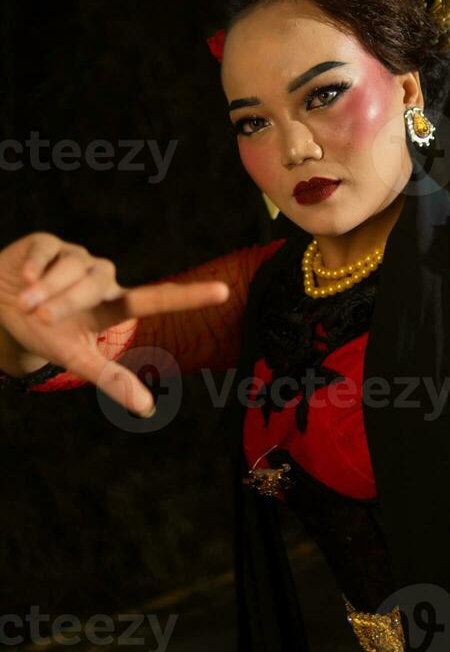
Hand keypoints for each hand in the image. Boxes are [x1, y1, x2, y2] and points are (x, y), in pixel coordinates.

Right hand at [0, 232, 230, 416]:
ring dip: (44, 289)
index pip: (156, 300)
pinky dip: (32, 269)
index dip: (189, 297)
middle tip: (38, 317)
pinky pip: (47, 253)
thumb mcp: (74, 357)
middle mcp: (101, 278)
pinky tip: (22, 278)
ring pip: (71, 268)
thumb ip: (110, 379)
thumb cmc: (41, 332)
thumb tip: (148, 408)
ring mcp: (77, 257)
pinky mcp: (52, 242)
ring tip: (23, 302)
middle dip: (62, 302)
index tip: (224, 292)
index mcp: (112, 306)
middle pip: (92, 286)